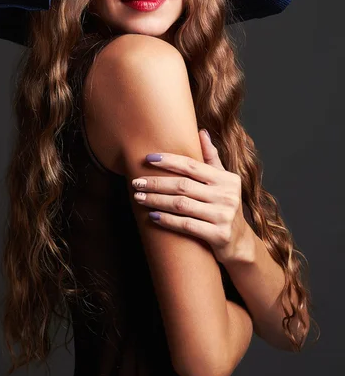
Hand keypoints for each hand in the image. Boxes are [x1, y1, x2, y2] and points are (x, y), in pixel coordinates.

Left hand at [131, 129, 252, 264]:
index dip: (169, 161)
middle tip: (136, 182)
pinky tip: (153, 216)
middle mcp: (227, 196)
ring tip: (139, 198)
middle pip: (183, 185)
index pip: (192, 166)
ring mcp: (224, 216)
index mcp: (227, 179)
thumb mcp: (224, 182)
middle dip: (156, 183)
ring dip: (156, 200)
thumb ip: (212, 158)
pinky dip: (167, 220)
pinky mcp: (219, 235)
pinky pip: (186, 225)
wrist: (239, 243)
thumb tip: (202, 132)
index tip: (148, 159)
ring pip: (181, 205)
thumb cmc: (225, 207)